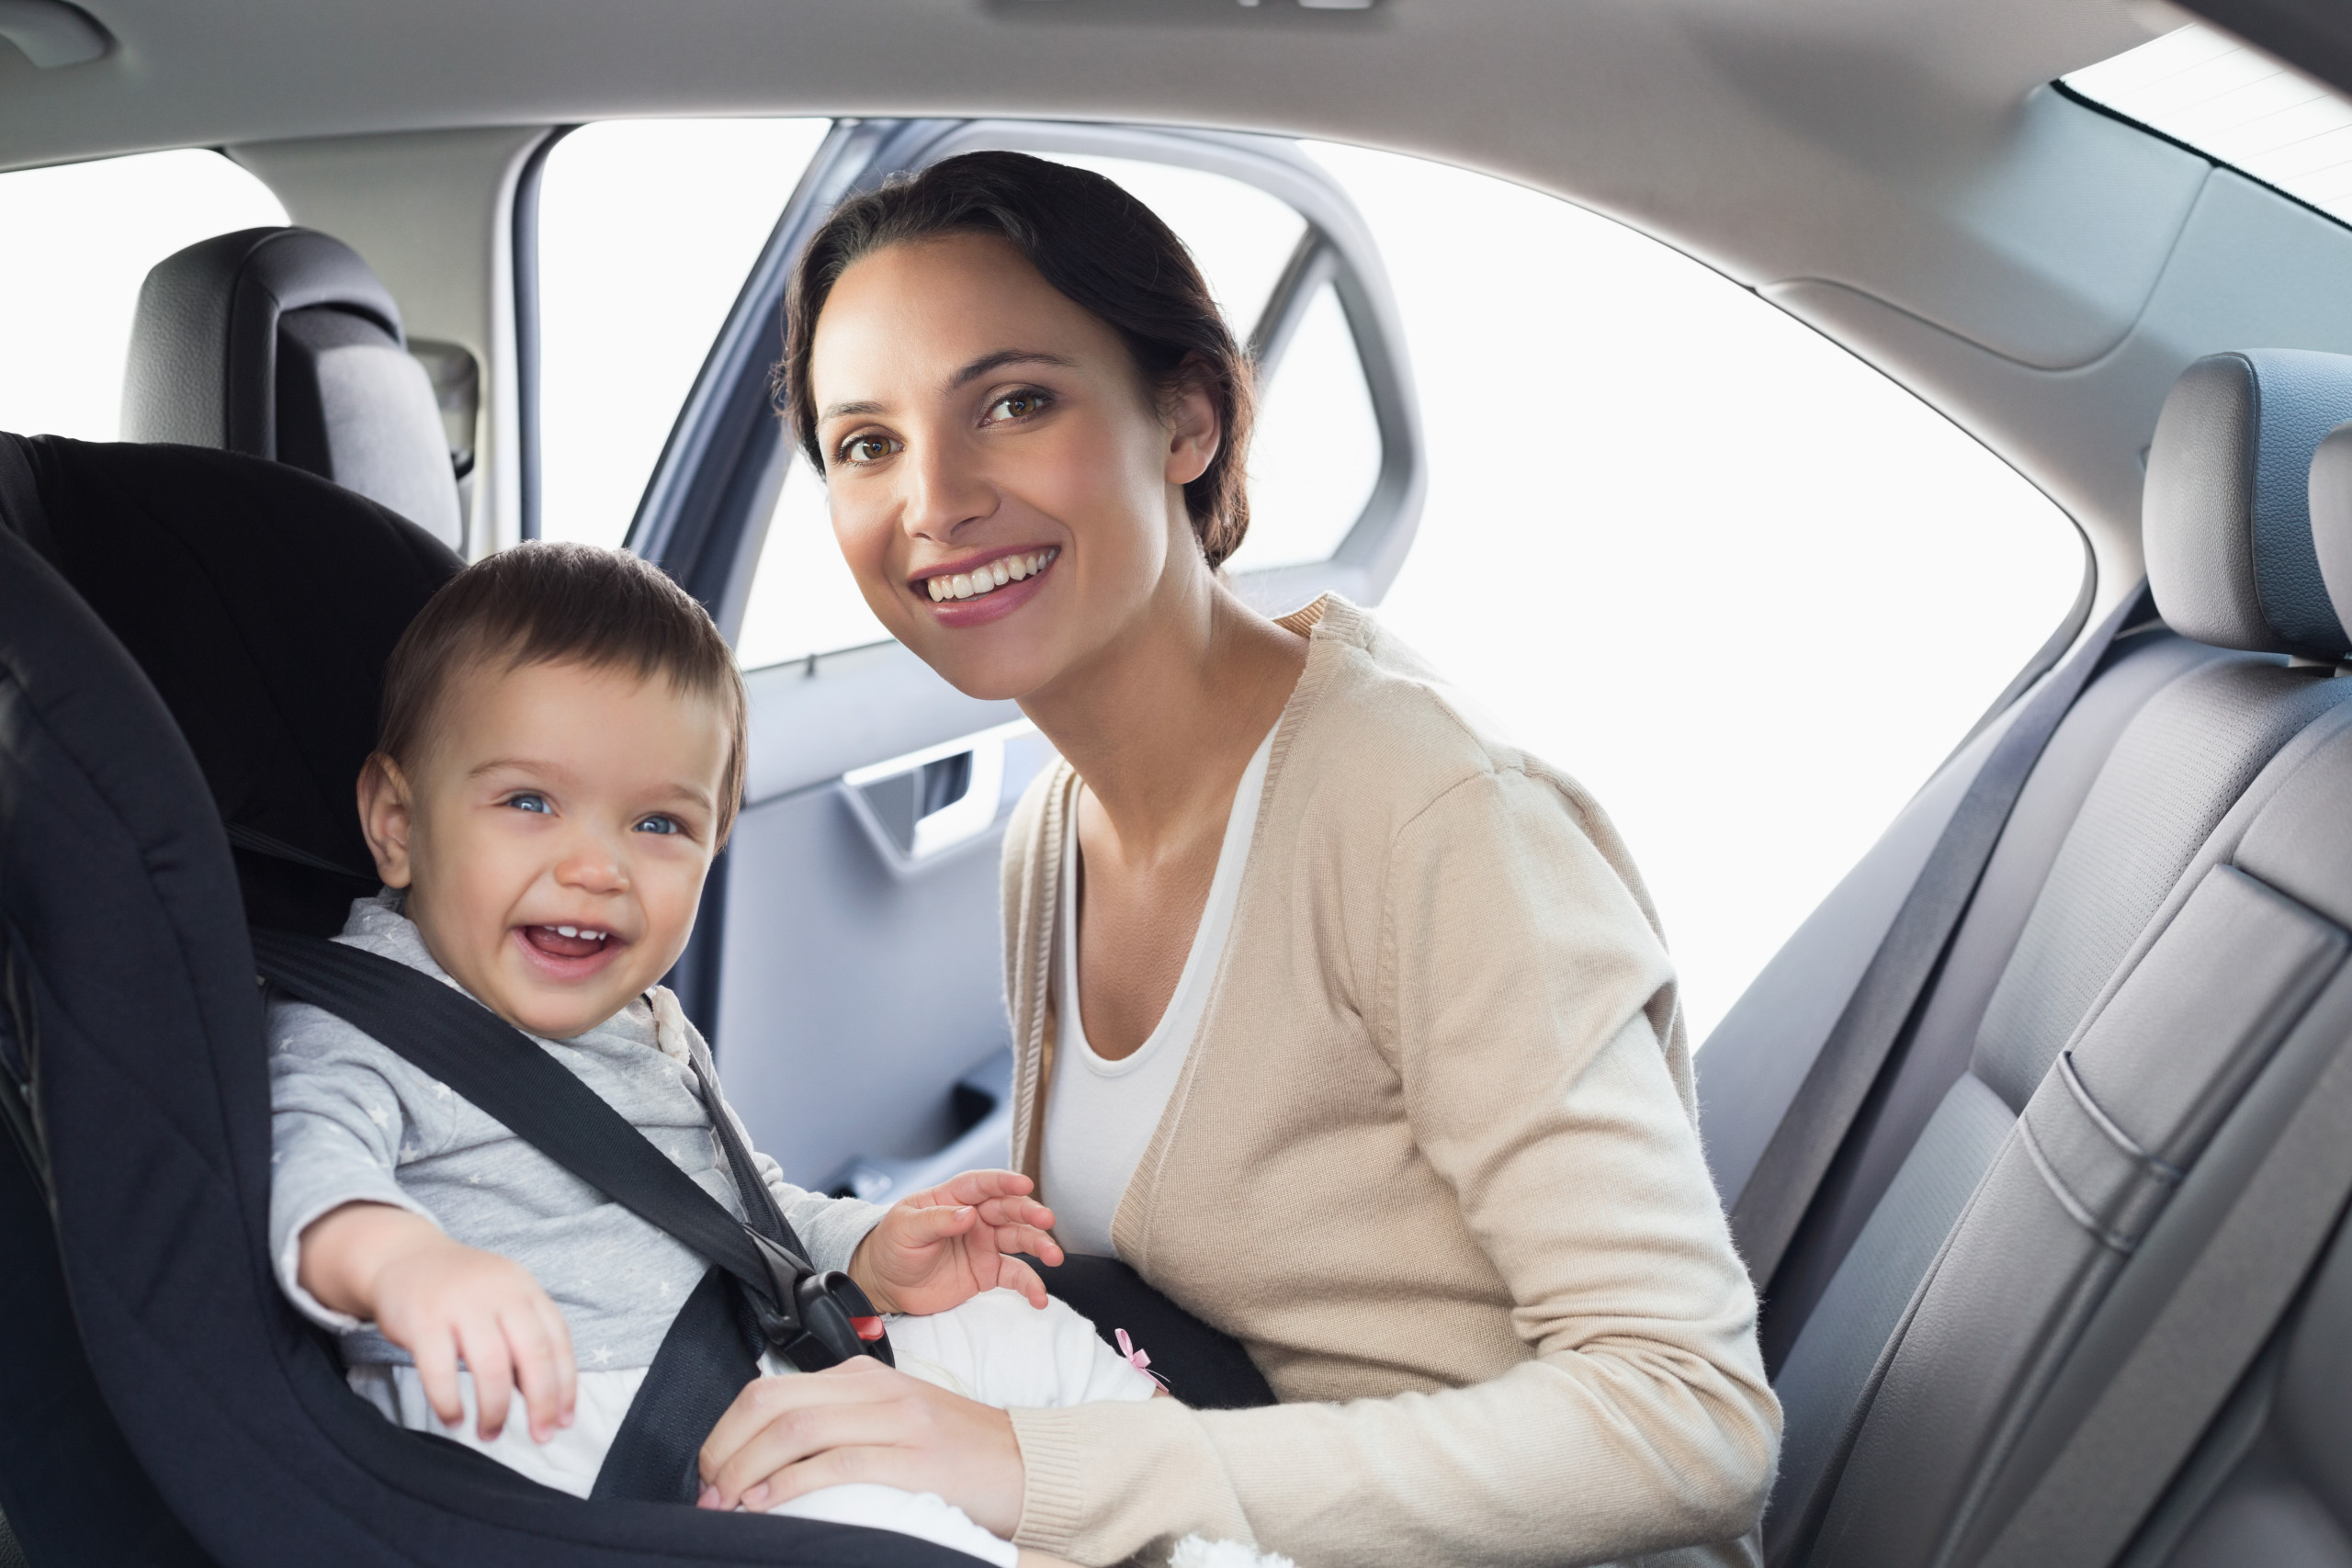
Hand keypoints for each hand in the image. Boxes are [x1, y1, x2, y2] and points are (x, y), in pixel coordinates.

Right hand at [297, 1201, 576, 1442]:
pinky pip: (441, 1372)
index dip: (566, 1385)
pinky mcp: (423, 1321)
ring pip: (491, 1366)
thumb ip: (523, 1340)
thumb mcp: (502, 1300)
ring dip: (495, 1409)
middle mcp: (499, 1293)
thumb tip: (543, 1399)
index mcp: (525, 1290)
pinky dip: (449, 1403)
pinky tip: (454, 1419)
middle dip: (541, 1403)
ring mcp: (461, 1305)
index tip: (565, 1421)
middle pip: (533, 1354)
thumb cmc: (461, 1292)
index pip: (558, 1341)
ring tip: (490, 1433)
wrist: (403, 1257)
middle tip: (540, 1436)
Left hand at [697, 1356, 1025, 1536]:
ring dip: (746, 1470)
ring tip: (727, 1503)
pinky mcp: (915, 1459)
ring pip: (795, 1430)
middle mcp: (874, 1388)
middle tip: (708, 1492)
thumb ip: (837, 1423)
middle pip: (772, 1403)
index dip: (724, 1432)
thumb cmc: (955, 1451)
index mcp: (862, 1376)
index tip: (708, 1472)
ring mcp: (896, 1420)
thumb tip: (764, 1458)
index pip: (770, 1390)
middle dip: (724, 1450)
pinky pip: (837, 1463)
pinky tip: (767, 1505)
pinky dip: (790, 1485)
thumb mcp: (890, 1420)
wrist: (1027, 1462)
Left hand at [846, 1169, 1063, 1314]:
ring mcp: (984, 1244)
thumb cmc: (892, 1245)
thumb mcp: (906, 1228)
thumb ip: (937, 1220)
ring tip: (1053, 1256)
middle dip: (1029, 1213)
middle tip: (1045, 1220)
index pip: (982, 1184)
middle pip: (1008, 1209)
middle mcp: (975, 1218)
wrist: (887, 1283)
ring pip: (1019, 1239)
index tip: (1024, 1184)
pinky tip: (1038, 1297)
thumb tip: (968, 1214)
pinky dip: (1030, 1285)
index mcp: (953, 1198)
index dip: (1004, 1182)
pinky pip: (1014, 1275)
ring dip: (1039, 1245)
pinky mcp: (987, 1271)